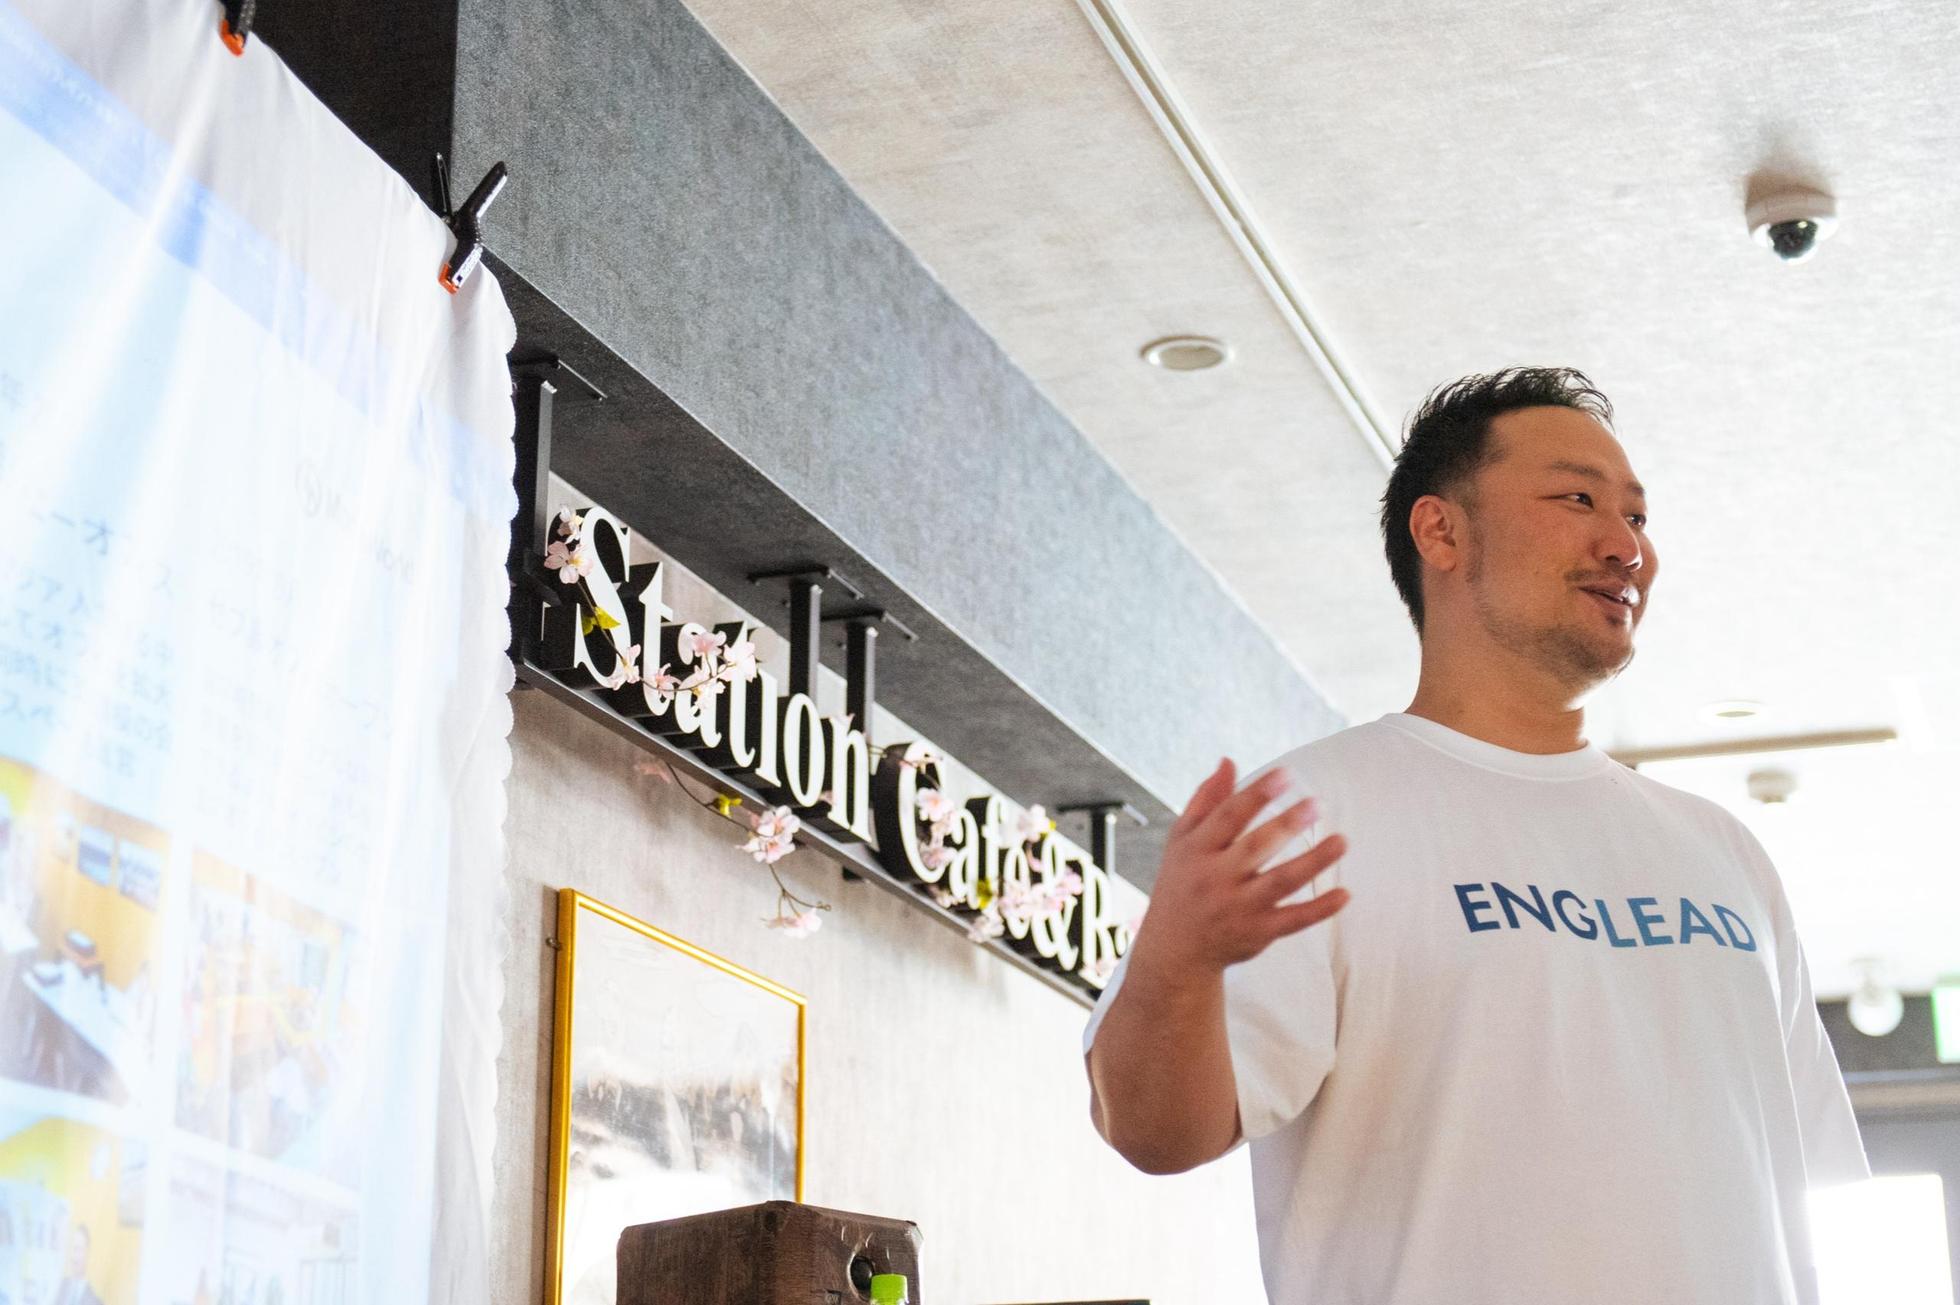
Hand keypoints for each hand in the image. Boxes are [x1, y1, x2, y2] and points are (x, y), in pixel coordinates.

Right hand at [1130, 758, 1348, 978]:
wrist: (1174, 949)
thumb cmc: (1182, 883)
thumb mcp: (1183, 840)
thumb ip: (1206, 800)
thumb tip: (1228, 761)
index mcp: (1197, 850)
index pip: (1228, 816)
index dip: (1256, 794)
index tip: (1285, 774)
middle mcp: (1216, 878)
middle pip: (1256, 848)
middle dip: (1286, 824)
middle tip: (1316, 803)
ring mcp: (1238, 908)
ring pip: (1280, 882)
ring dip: (1313, 862)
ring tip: (1342, 841)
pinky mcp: (1258, 933)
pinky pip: (1293, 920)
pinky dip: (1319, 909)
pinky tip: (1345, 894)